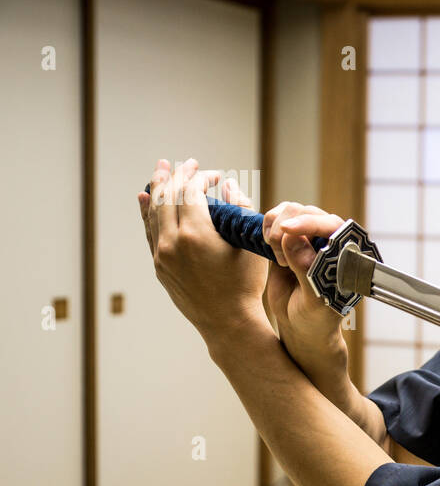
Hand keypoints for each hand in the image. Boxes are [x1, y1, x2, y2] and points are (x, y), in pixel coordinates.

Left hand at [137, 158, 267, 344]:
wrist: (228, 322)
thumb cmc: (245, 284)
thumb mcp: (249, 244)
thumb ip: (239, 209)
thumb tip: (227, 185)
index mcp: (196, 234)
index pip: (191, 191)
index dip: (201, 177)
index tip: (215, 173)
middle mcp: (172, 242)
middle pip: (168, 197)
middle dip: (177, 176)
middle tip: (185, 163)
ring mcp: (162, 254)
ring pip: (153, 212)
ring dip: (157, 188)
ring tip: (160, 170)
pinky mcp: (159, 265)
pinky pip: (149, 231)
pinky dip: (146, 211)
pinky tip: (144, 198)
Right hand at [236, 189, 347, 368]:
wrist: (301, 326)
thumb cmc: (317, 317)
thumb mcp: (314, 299)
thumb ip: (306, 269)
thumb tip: (292, 237)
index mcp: (346, 252)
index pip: (332, 225)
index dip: (310, 223)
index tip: (288, 230)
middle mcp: (329, 240)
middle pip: (307, 212)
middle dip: (288, 228)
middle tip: (281, 259)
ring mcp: (307, 237)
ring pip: (289, 211)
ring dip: (276, 228)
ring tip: (280, 260)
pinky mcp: (287, 240)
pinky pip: (275, 220)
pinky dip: (267, 228)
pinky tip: (270, 248)